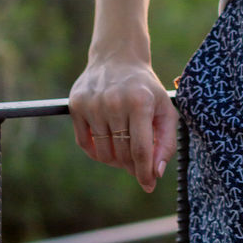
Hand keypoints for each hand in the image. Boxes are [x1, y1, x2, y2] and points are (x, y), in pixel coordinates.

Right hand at [69, 57, 178, 193]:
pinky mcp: (76, 104)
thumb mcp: (165, 108)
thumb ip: (166, 141)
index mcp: (140, 102)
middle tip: (137, 160)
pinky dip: (96, 151)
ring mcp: (93, 103)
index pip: (141, 150)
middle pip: (122, 154)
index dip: (145, 173)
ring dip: (114, 159)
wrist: (118, 57)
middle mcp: (114, 102)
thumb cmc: (145, 88)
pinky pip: (84, 144)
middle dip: (132, 164)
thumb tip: (157, 173)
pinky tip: (107, 143)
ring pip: (103, 153)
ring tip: (123, 147)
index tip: (148, 185)